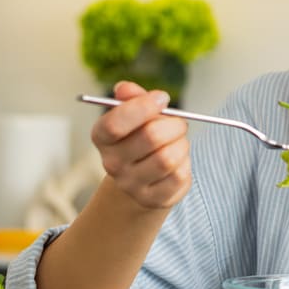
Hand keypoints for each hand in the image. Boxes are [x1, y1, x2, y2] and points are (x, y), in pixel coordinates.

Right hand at [90, 81, 190, 209]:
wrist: (141, 179)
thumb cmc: (140, 138)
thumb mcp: (135, 115)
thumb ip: (132, 98)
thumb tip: (125, 88)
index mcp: (102, 137)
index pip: (114, 123)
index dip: (142, 107)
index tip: (162, 97)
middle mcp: (112, 163)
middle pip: (150, 137)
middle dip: (173, 124)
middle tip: (180, 123)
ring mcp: (131, 185)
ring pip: (168, 158)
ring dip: (182, 145)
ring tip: (178, 142)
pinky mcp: (152, 200)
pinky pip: (179, 176)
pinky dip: (186, 164)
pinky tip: (178, 162)